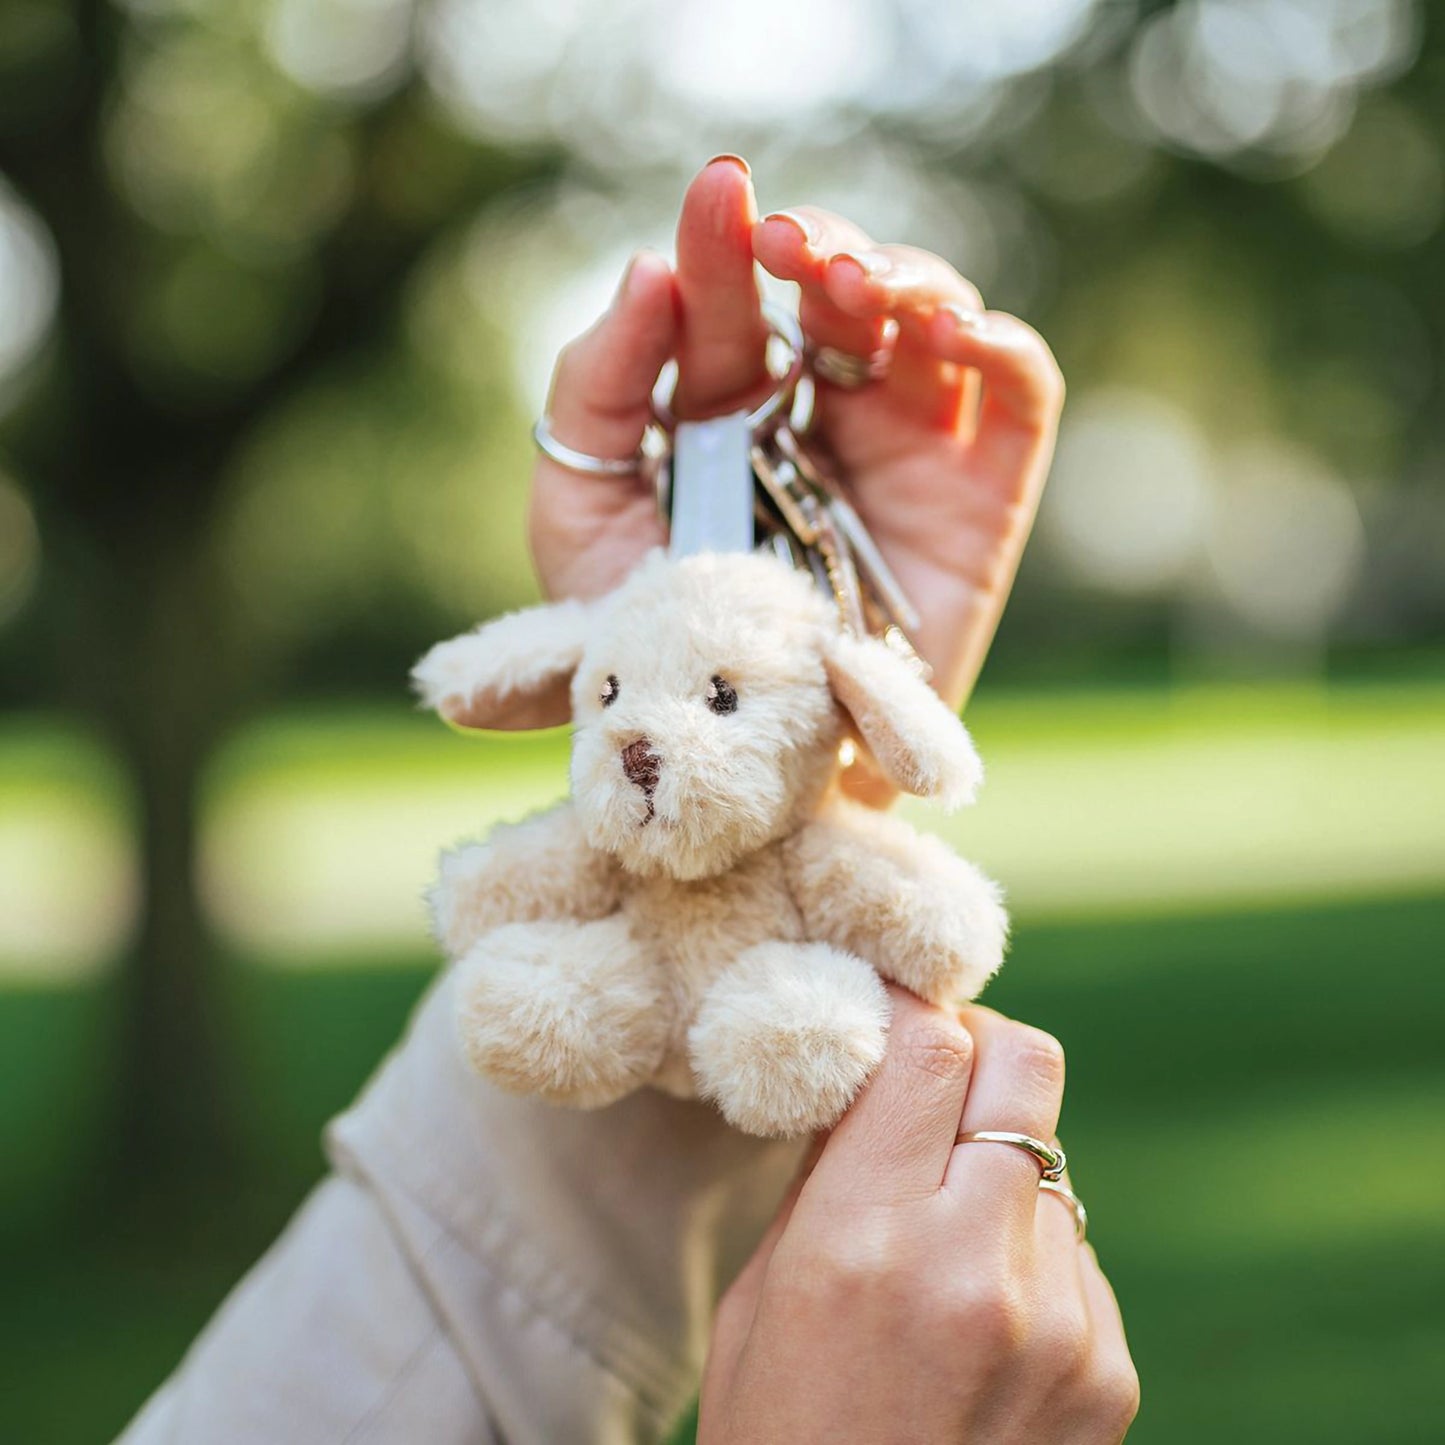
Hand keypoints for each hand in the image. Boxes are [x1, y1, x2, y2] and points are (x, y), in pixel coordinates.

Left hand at [529, 156, 1062, 714]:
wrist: (736, 768)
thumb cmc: (650, 651)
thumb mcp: (578, 519)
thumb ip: (590, 397)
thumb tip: (646, 271)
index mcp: (724, 415)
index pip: (731, 307)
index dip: (722, 245)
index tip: (714, 202)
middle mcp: (818, 418)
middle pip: (839, 293)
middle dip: (821, 246)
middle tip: (788, 243)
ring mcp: (903, 450)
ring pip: (931, 318)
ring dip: (905, 275)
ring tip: (855, 285)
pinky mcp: (979, 496)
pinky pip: (1017, 393)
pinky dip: (999, 341)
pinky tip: (947, 331)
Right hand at [697, 992, 1138, 1443]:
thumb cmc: (780, 1437)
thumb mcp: (764, 1292)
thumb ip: (831, 1171)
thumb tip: (876, 1068)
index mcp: (864, 1238)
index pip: (930, 1045)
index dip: (915, 1003)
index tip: (896, 1001)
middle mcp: (976, 1263)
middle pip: (1025, 1064)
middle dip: (982, 1047)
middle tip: (942, 1073)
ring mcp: (1061, 1320)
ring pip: (1052, 1159)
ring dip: (1002, 1164)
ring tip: (948, 1236)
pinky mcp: (1109, 1368)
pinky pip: (1078, 1250)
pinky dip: (1031, 1250)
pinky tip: (982, 1318)